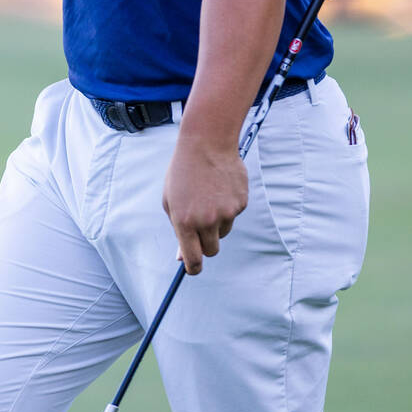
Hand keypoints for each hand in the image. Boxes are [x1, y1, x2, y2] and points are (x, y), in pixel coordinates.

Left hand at [162, 136, 247, 274]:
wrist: (206, 143)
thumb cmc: (183, 172)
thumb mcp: (170, 199)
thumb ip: (177, 227)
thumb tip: (182, 256)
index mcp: (185, 221)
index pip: (193, 259)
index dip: (193, 267)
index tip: (193, 268)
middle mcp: (207, 220)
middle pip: (211, 250)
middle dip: (206, 244)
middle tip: (201, 227)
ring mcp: (226, 212)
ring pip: (223, 231)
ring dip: (216, 222)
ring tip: (208, 196)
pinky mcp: (240, 203)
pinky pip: (233, 215)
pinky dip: (227, 206)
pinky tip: (219, 187)